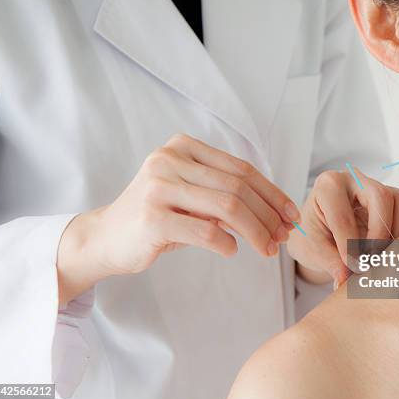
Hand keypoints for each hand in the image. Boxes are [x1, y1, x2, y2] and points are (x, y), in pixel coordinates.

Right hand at [56, 133, 299, 304]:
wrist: (106, 238)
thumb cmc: (157, 217)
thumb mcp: (192, 196)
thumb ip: (226, 195)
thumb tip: (277, 215)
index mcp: (183, 147)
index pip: (241, 169)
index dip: (272, 193)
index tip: (291, 214)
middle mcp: (169, 160)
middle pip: (238, 187)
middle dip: (268, 215)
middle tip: (283, 237)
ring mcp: (158, 187)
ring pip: (227, 207)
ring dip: (256, 232)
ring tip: (268, 249)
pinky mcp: (152, 217)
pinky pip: (205, 231)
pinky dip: (227, 244)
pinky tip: (232, 251)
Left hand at [287, 167, 398, 288]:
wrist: (322, 229)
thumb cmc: (315, 233)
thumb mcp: (313, 248)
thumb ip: (330, 262)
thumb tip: (346, 279)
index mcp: (328, 185)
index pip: (343, 215)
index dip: (349, 245)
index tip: (353, 267)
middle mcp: (355, 179)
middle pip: (381, 197)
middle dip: (380, 234)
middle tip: (372, 260)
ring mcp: (378, 185)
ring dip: (397, 235)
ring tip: (382, 258)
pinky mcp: (395, 197)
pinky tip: (392, 250)